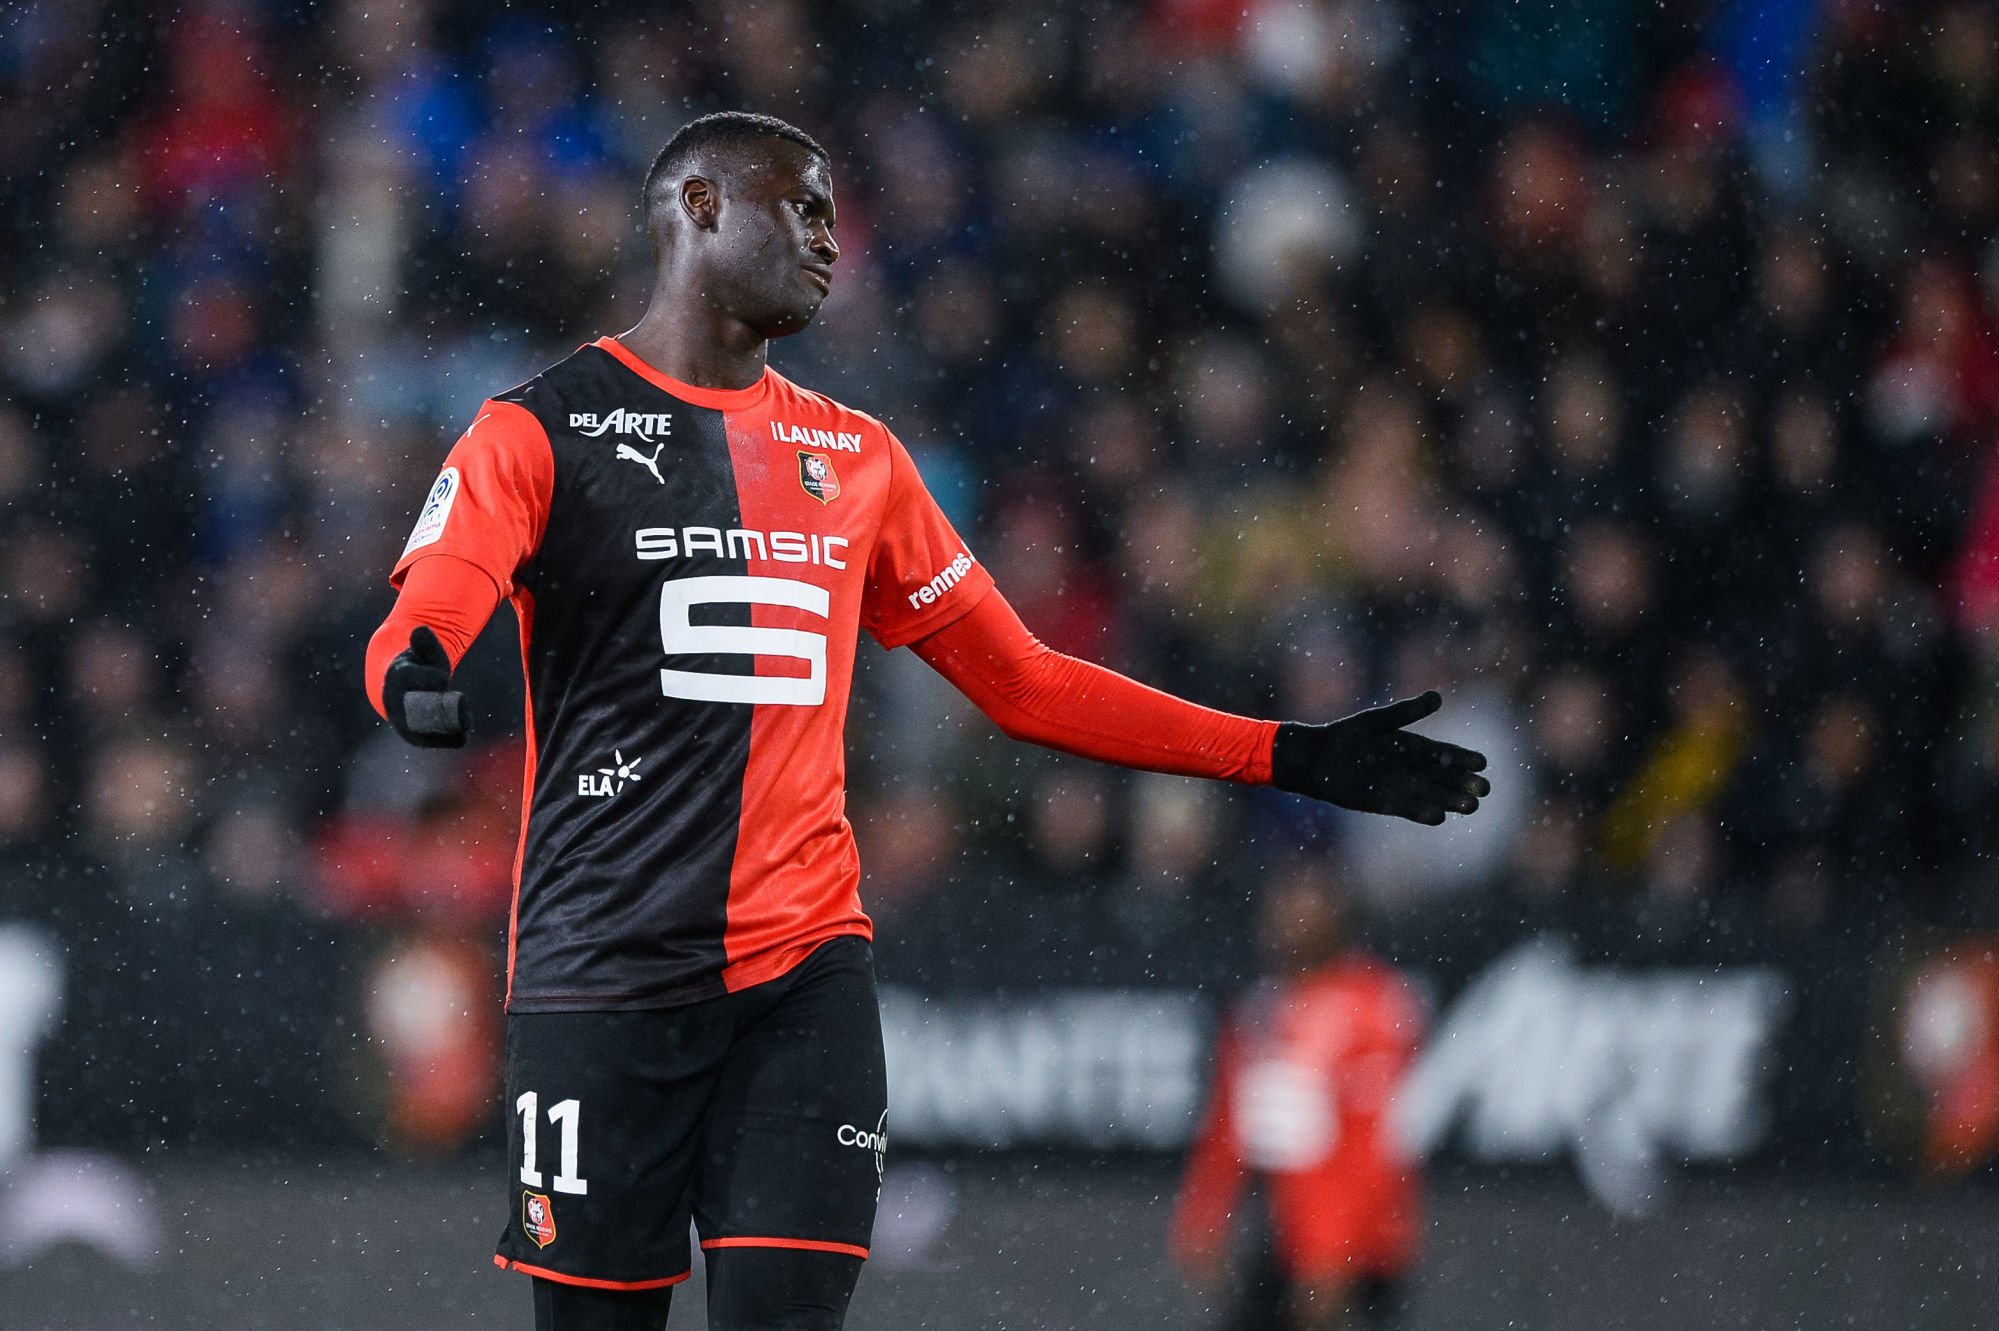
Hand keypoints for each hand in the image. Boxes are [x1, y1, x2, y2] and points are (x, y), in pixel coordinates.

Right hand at [382, 627, 470, 747]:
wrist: (401, 685)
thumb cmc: (418, 664)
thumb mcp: (422, 651)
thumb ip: (425, 642)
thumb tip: (419, 629)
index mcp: (397, 677)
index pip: (410, 678)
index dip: (427, 678)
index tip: (445, 679)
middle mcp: (394, 702)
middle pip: (416, 707)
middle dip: (438, 707)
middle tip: (461, 704)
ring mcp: (401, 719)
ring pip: (422, 727)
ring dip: (445, 727)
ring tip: (466, 722)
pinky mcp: (411, 733)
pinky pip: (426, 740)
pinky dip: (444, 739)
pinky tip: (462, 738)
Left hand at [1271, 691, 1487, 824]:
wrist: (1318, 759)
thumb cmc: (1347, 735)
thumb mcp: (1379, 721)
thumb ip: (1407, 712)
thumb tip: (1438, 697)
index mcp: (1413, 747)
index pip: (1445, 754)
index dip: (1463, 759)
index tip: (1482, 762)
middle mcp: (1412, 769)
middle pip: (1444, 778)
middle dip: (1464, 783)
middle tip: (1484, 789)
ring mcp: (1401, 787)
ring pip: (1432, 795)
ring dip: (1451, 801)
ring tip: (1471, 806)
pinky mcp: (1386, 803)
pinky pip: (1409, 808)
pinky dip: (1423, 813)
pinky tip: (1439, 817)